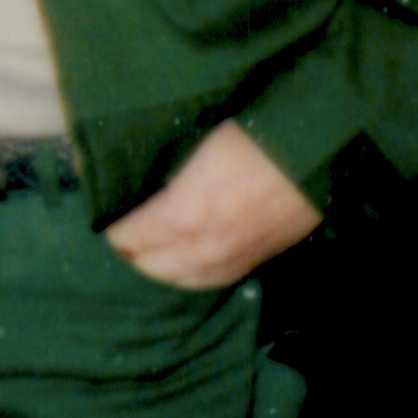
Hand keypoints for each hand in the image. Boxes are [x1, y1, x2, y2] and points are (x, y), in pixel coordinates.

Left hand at [100, 120, 322, 288]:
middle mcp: (204, 246)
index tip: (104, 223)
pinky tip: (184, 270)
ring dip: (160, 271)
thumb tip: (145, 185)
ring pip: (184, 279)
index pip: (134, 236)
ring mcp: (232, 257)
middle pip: (154, 265)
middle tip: (119, 243)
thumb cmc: (251, 137)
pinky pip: (214, 280)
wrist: (313, 153)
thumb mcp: (197, 148)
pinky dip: (191, 278)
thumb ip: (169, 175)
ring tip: (145, 257)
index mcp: (183, 215)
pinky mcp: (256, 259)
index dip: (116, 232)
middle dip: (133, 256)